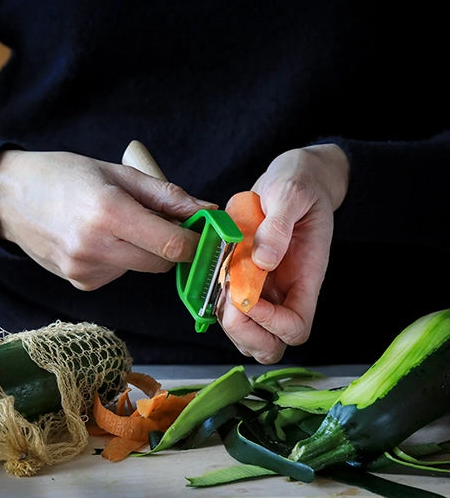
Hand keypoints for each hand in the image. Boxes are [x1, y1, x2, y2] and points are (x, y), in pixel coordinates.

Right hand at [0, 150, 215, 289]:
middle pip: (162, 263)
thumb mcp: (119, 173)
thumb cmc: (65, 176)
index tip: (203, 232)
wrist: (9, 198)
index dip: (196, 242)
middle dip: (172, 245)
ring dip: (144, 249)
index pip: (173, 245)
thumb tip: (206, 211)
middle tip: (159, 220)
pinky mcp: (82, 283)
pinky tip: (100, 238)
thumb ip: (167, 195)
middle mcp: (96, 248)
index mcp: (109, 212)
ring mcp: (86, 270)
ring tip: (117, 223)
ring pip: (142, 267)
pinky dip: (123, 257)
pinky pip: (121, 273)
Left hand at [217, 144, 349, 363]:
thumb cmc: (300, 185)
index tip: (247, 295)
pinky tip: (216, 275)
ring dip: (229, 321)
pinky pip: (232, 310)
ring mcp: (267, 289)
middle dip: (245, 332)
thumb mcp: (291, 193)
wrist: (294, 180)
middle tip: (228, 296)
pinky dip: (218, 304)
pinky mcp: (248, 280)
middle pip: (272, 344)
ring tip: (221, 284)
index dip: (271, 323)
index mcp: (306, 277)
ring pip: (249, 334)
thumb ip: (279, 225)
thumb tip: (263, 260)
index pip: (295, 327)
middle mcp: (287, 291)